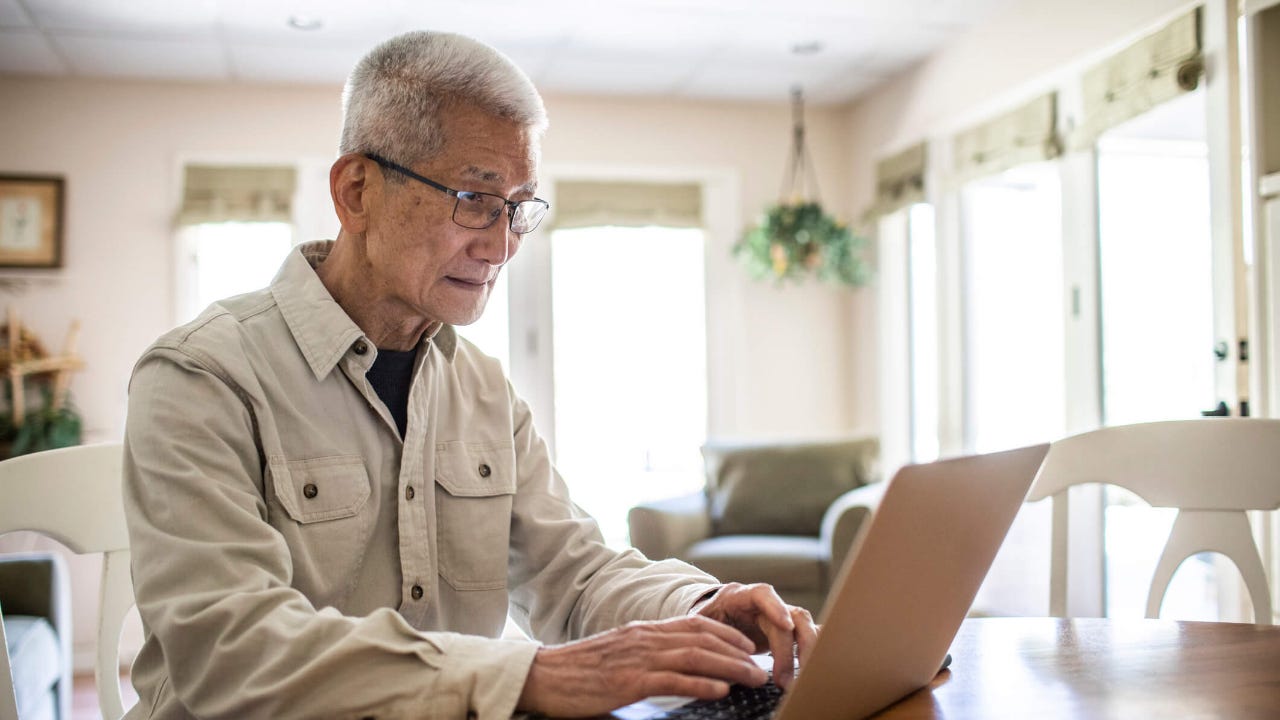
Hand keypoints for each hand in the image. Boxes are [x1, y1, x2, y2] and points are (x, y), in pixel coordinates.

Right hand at [516, 615, 767, 717]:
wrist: (543, 675)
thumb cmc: (580, 670)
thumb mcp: (619, 653)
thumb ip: (646, 656)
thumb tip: (676, 669)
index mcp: (644, 630)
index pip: (696, 623)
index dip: (728, 634)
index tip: (749, 647)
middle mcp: (646, 638)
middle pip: (704, 639)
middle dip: (738, 653)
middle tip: (762, 668)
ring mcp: (638, 659)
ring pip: (695, 657)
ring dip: (730, 668)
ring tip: (753, 679)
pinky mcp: (629, 682)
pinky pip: (672, 681)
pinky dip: (700, 684)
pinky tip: (720, 691)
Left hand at [690, 583, 817, 689]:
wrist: (711, 616)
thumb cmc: (704, 621)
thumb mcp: (699, 625)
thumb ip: (706, 635)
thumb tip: (713, 658)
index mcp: (739, 596)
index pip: (762, 593)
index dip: (776, 607)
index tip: (786, 626)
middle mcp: (764, 604)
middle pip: (790, 616)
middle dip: (789, 650)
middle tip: (784, 680)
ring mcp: (778, 615)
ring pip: (803, 626)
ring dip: (805, 652)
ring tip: (799, 680)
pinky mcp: (786, 630)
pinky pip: (804, 635)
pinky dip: (813, 649)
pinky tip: (813, 668)